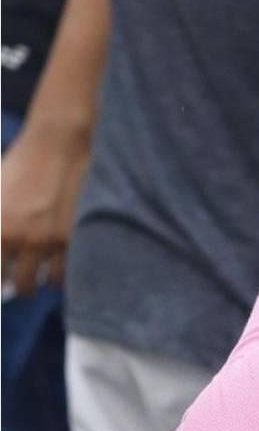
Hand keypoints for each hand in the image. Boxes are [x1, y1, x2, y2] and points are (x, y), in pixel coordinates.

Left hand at [1, 129, 90, 295]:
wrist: (59, 144)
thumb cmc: (21, 164)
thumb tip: (1, 247)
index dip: (0, 281)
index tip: (3, 282)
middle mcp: (24, 239)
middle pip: (21, 284)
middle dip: (20, 286)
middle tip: (21, 282)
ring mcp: (54, 239)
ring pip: (49, 281)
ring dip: (45, 280)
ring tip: (44, 274)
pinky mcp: (78, 235)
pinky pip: (72, 268)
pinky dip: (66, 271)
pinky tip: (63, 262)